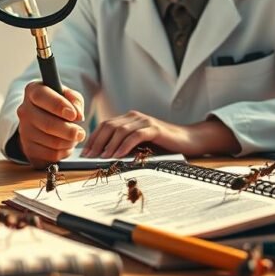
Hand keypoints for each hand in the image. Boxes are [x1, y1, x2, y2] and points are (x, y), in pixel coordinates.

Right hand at [15, 82, 85, 167]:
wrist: (43, 120)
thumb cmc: (58, 105)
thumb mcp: (68, 96)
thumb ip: (75, 100)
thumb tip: (77, 114)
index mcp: (33, 91)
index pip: (42, 96)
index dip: (59, 106)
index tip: (74, 115)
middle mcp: (24, 110)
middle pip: (47, 124)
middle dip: (69, 131)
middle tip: (81, 133)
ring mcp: (24, 130)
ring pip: (52, 142)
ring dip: (69, 142)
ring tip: (74, 137)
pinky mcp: (28, 148)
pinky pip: (51, 155)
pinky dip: (64, 152)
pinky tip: (66, 145)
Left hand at [80, 112, 239, 158]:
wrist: (189, 140)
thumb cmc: (164, 145)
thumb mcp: (140, 145)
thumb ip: (125, 146)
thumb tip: (103, 158)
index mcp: (129, 119)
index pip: (105, 126)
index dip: (93, 139)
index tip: (84, 153)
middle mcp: (134, 117)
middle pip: (109, 126)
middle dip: (96, 142)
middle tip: (88, 157)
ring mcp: (144, 121)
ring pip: (120, 130)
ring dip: (109, 145)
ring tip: (101, 158)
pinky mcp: (154, 128)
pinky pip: (135, 135)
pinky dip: (125, 145)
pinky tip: (118, 155)